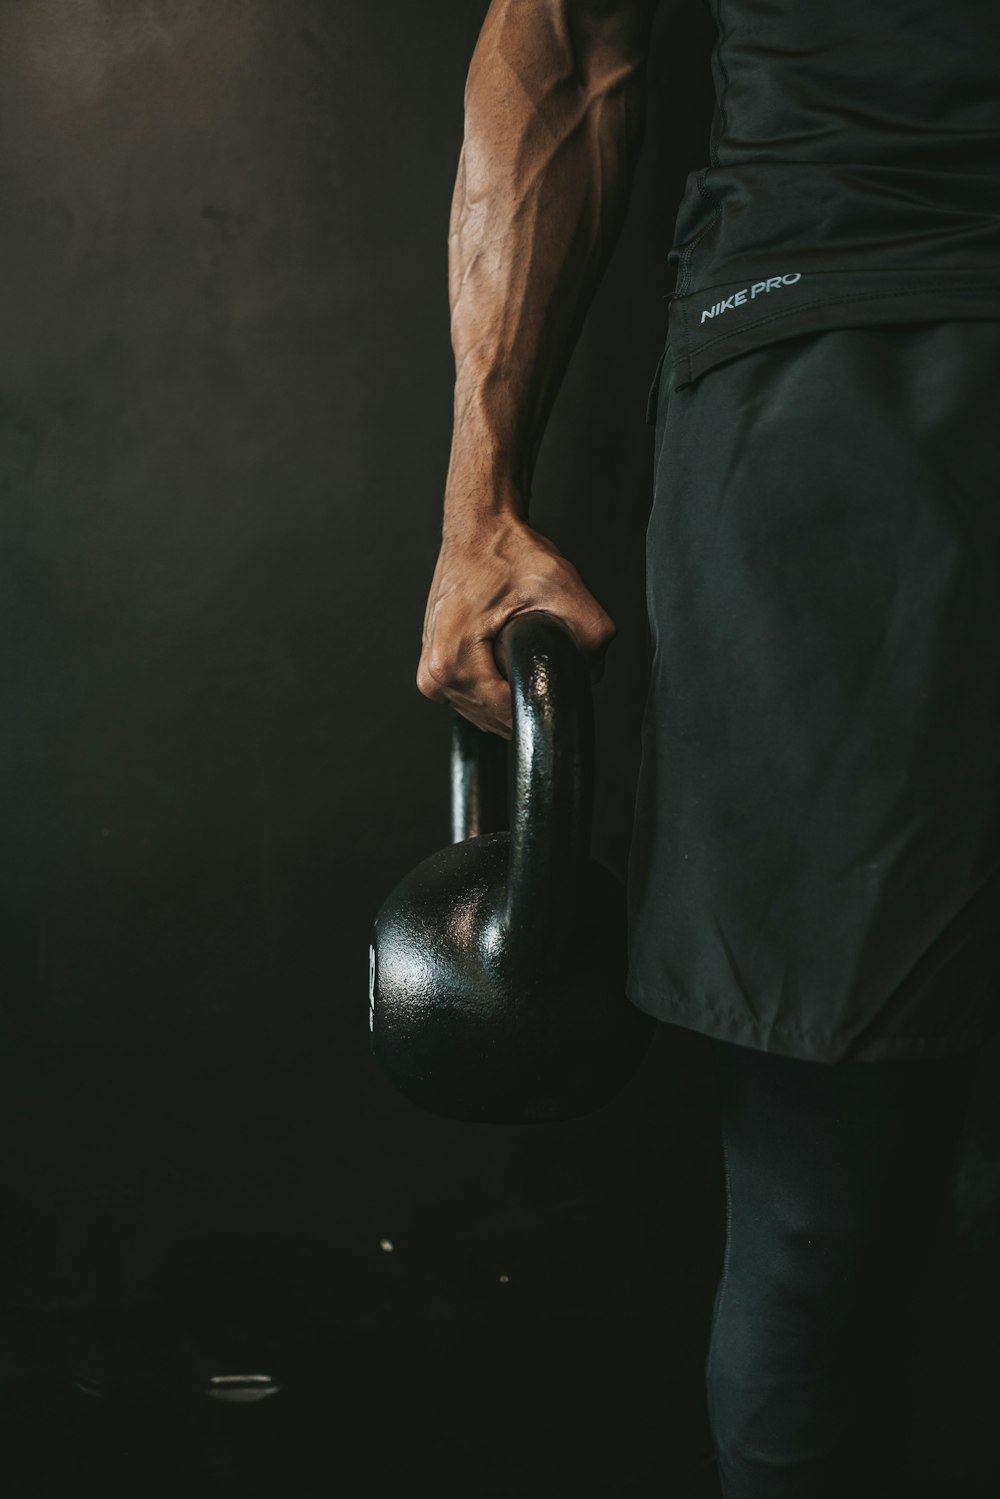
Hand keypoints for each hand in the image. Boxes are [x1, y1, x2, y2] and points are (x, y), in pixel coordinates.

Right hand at [416, 516, 616, 738]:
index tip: (554, 674)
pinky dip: (496, 686)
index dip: (541, 702)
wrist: (478, 529)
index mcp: (452, 662)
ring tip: (519, 650)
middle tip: (539, 652)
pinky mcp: (433, 671)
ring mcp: (429, 676)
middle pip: (495, 720)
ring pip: (485, 713)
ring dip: (510, 692)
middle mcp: (434, 675)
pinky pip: (474, 699)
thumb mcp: (562, 587)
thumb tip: (592, 674)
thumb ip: (591, 635)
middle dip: (527, 694)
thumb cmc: (506, 552)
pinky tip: (504, 657)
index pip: (507, 715)